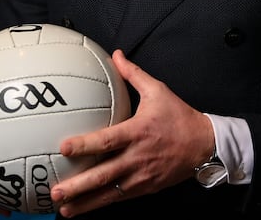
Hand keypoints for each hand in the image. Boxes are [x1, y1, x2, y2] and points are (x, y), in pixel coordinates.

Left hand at [51, 50, 214, 216]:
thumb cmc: (179, 117)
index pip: (108, 140)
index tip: (64, 147)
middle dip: (78, 186)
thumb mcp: (158, 90)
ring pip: (109, 193)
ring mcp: (141, 176)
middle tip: (55, 192)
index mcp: (138, 132)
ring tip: (63, 209)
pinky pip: (120, 197)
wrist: (205, 145)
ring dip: (85, 202)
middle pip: (104, 175)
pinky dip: (101, 204)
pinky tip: (84, 208)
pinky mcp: (145, 188)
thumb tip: (115, 55)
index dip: (85, 145)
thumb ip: (133, 74)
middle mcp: (137, 157)